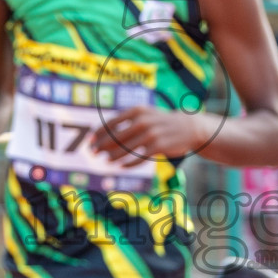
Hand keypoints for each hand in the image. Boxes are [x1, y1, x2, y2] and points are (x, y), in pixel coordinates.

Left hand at [89, 105, 207, 164]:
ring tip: (106, 161)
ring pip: (126, 149)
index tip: (89, 141)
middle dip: (102, 145)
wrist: (189, 127)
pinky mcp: (158, 147)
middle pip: (116, 136)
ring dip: (113, 156)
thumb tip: (104, 134)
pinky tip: (121, 167)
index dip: (98, 133)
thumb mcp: (145, 115)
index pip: (111, 123)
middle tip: (93, 153)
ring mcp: (151, 134)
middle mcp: (143, 121)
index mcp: (137, 111)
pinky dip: (129, 164)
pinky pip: (139, 158)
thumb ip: (127, 121)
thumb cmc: (161, 122)